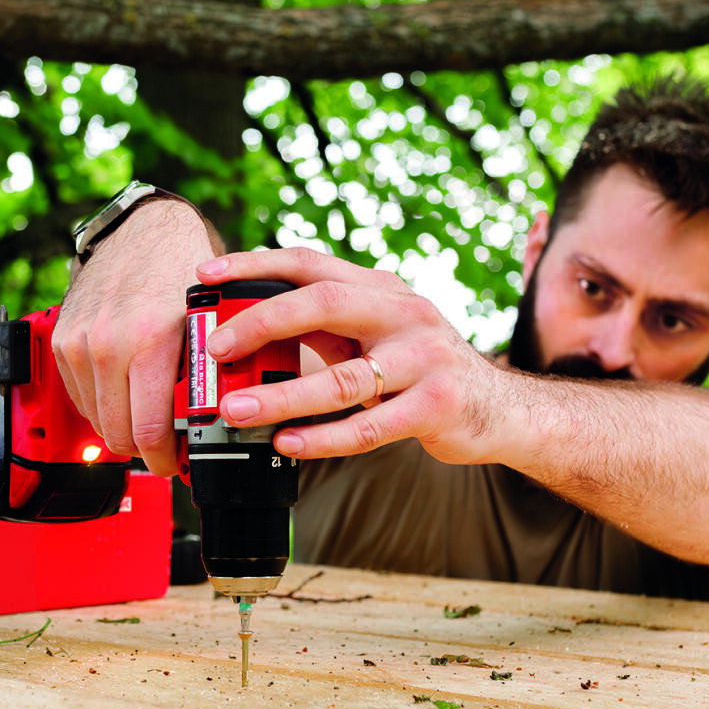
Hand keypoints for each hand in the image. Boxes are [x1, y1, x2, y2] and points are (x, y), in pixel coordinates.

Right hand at [52, 200, 220, 476]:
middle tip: (164, 450)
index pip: (148, 431)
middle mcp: (108, 345)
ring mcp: (80, 344)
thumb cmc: (180, 271)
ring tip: (147, 420)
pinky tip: (125, 395)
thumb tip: (212, 427)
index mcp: (150, 342)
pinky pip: (80, 397)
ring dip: (122, 428)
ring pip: (96, 421)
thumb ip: (204, 375)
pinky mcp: (62, 342)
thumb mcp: (207, 324)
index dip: (163, 460)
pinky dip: (103, 405)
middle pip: (118, 434)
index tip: (174, 465)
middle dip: (143, 450)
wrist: (143, 231)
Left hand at [196, 248, 516, 464]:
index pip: (312, 263)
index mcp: (382, 289)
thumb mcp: (376, 335)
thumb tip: (244, 331)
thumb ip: (323, 328)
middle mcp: (405, 314)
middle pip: (325, 304)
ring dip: (282, 395)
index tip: (208, 275)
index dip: (257, 264)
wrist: (500, 409)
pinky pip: (369, 426)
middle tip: (216, 348)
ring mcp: (425, 359)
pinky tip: (287, 444)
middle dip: (263, 322)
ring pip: (342, 379)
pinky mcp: (436, 407)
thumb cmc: (421, 371)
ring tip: (237, 408)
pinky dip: (324, 437)